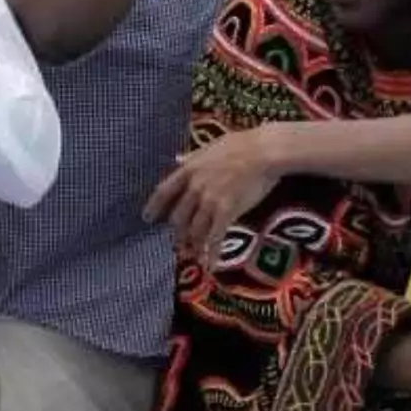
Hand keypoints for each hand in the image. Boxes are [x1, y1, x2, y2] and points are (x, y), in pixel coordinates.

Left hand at [144, 127, 283, 259]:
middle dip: (178, 232)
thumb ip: (192, 156)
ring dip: (194, 244)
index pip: (163, 191)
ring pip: (195, 229)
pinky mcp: (226, 211)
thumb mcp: (210, 147)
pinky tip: (211, 266)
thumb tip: (176, 158)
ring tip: (194, 255)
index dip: (153, 207)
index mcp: (189, 169)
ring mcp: (209, 200)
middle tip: (179, 243)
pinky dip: (211, 253)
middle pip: (179, 216)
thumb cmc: (241, 144)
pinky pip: (215, 237)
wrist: (264, 151)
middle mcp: (194, 187)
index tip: (147, 218)